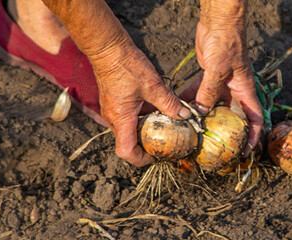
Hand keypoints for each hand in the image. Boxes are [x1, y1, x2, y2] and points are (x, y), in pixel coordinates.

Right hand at [40, 0, 190, 165]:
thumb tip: (184, 115)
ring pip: (128, 131)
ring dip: (144, 131)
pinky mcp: (114, 103)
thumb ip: (169, 103)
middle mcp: (113, 119)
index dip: (141, 159)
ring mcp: (112, 111)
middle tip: (165, 142)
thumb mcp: (153, 85)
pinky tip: (155, 110)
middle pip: (128, 143)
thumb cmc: (127, 65)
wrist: (107, 48)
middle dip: (146, 146)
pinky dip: (140, 120)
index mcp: (121, 119)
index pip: (126, 152)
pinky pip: (126, 119)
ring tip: (164, 126)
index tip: (156, 156)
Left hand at [194, 2, 262, 155]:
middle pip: (231, 115)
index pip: (255, 118)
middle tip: (211, 145)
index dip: (253, 136)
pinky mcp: (208, 76)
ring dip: (202, 116)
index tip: (246, 152)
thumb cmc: (227, 42)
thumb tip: (200, 113)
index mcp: (245, 89)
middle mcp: (235, 89)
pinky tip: (178, 108)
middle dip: (223, 131)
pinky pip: (199, 93)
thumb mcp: (218, 69)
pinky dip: (190, 100)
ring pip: (211, 105)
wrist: (219, 22)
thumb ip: (209, 91)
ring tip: (191, 131)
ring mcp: (221, 83)